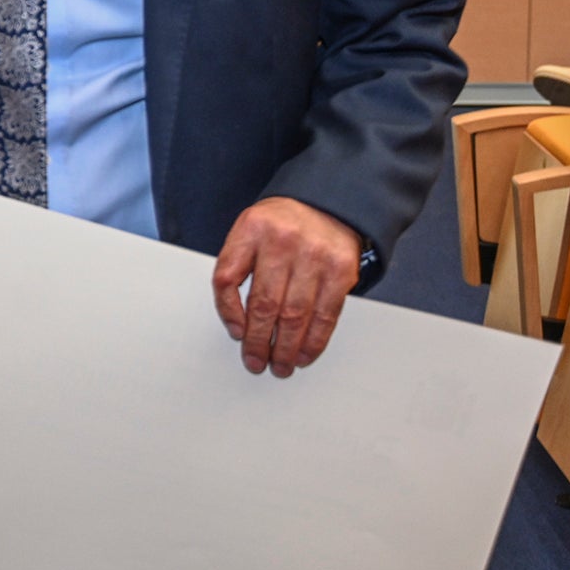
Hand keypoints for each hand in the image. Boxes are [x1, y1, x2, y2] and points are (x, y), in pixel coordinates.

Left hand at [211, 197, 361, 377]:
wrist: (327, 203)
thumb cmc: (281, 225)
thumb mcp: (249, 230)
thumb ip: (237, 265)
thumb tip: (237, 320)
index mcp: (251, 229)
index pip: (227, 277)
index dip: (228, 312)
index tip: (235, 334)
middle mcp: (282, 242)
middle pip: (264, 303)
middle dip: (259, 341)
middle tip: (256, 362)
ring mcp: (314, 256)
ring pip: (295, 314)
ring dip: (286, 348)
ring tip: (280, 366)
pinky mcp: (341, 271)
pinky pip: (325, 314)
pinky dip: (314, 340)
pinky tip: (304, 353)